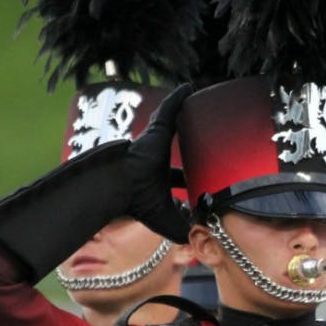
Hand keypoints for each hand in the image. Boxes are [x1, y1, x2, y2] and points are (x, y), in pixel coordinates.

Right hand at [125, 83, 193, 243]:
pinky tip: (188, 87)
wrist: (122, 185)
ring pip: (172, 126)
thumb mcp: (169, 223)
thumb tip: (203, 239)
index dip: (190, 179)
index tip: (201, 180)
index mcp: (160, 181)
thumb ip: (186, 231)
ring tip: (197, 106)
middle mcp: (157, 161)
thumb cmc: (141, 204)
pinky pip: (169, 108)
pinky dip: (178, 98)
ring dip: (182, 116)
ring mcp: (155, 143)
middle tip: (204, 142)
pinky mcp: (156, 129)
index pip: (178, 178)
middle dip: (188, 147)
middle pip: (177, 150)